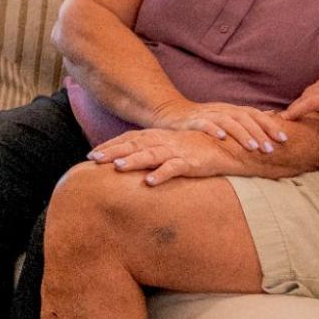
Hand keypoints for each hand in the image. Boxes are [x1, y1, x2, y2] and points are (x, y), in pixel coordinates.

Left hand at [87, 128, 232, 184]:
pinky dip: (162, 174)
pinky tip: (150, 182)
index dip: (110, 145)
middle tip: (94, 158)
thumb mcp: (170, 147)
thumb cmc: (195, 149)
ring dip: (133, 160)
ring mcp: (177, 150)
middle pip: (134, 144)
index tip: (92, 154)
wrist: (226, 148)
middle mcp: (164, 141)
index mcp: (157, 136)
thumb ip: (151, 151)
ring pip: (151, 154)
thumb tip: (129, 161)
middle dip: (113, 151)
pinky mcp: (191, 162)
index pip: (129, 138)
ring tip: (117, 167)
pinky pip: (174, 168)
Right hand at [155, 99, 288, 152]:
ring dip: (242, 134)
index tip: (284, 139)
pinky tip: (222, 138)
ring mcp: (208, 114)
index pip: (256, 115)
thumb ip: (247, 120)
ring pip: (229, 121)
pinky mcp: (192, 120)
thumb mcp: (226, 118)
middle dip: (260, 133)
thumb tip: (272, 118)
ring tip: (253, 148)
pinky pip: (204, 123)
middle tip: (271, 149)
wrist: (170, 112)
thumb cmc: (202, 119)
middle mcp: (223, 110)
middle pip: (245, 118)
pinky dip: (214, 129)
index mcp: (232, 110)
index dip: (270, 125)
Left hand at [284, 42, 318, 119]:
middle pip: (308, 93)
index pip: (318, 87)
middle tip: (283, 113)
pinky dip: (297, 110)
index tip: (299, 103)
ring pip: (305, 98)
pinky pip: (310, 104)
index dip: (307, 96)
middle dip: (296, 103)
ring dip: (293, 108)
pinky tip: (287, 117)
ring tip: (281, 117)